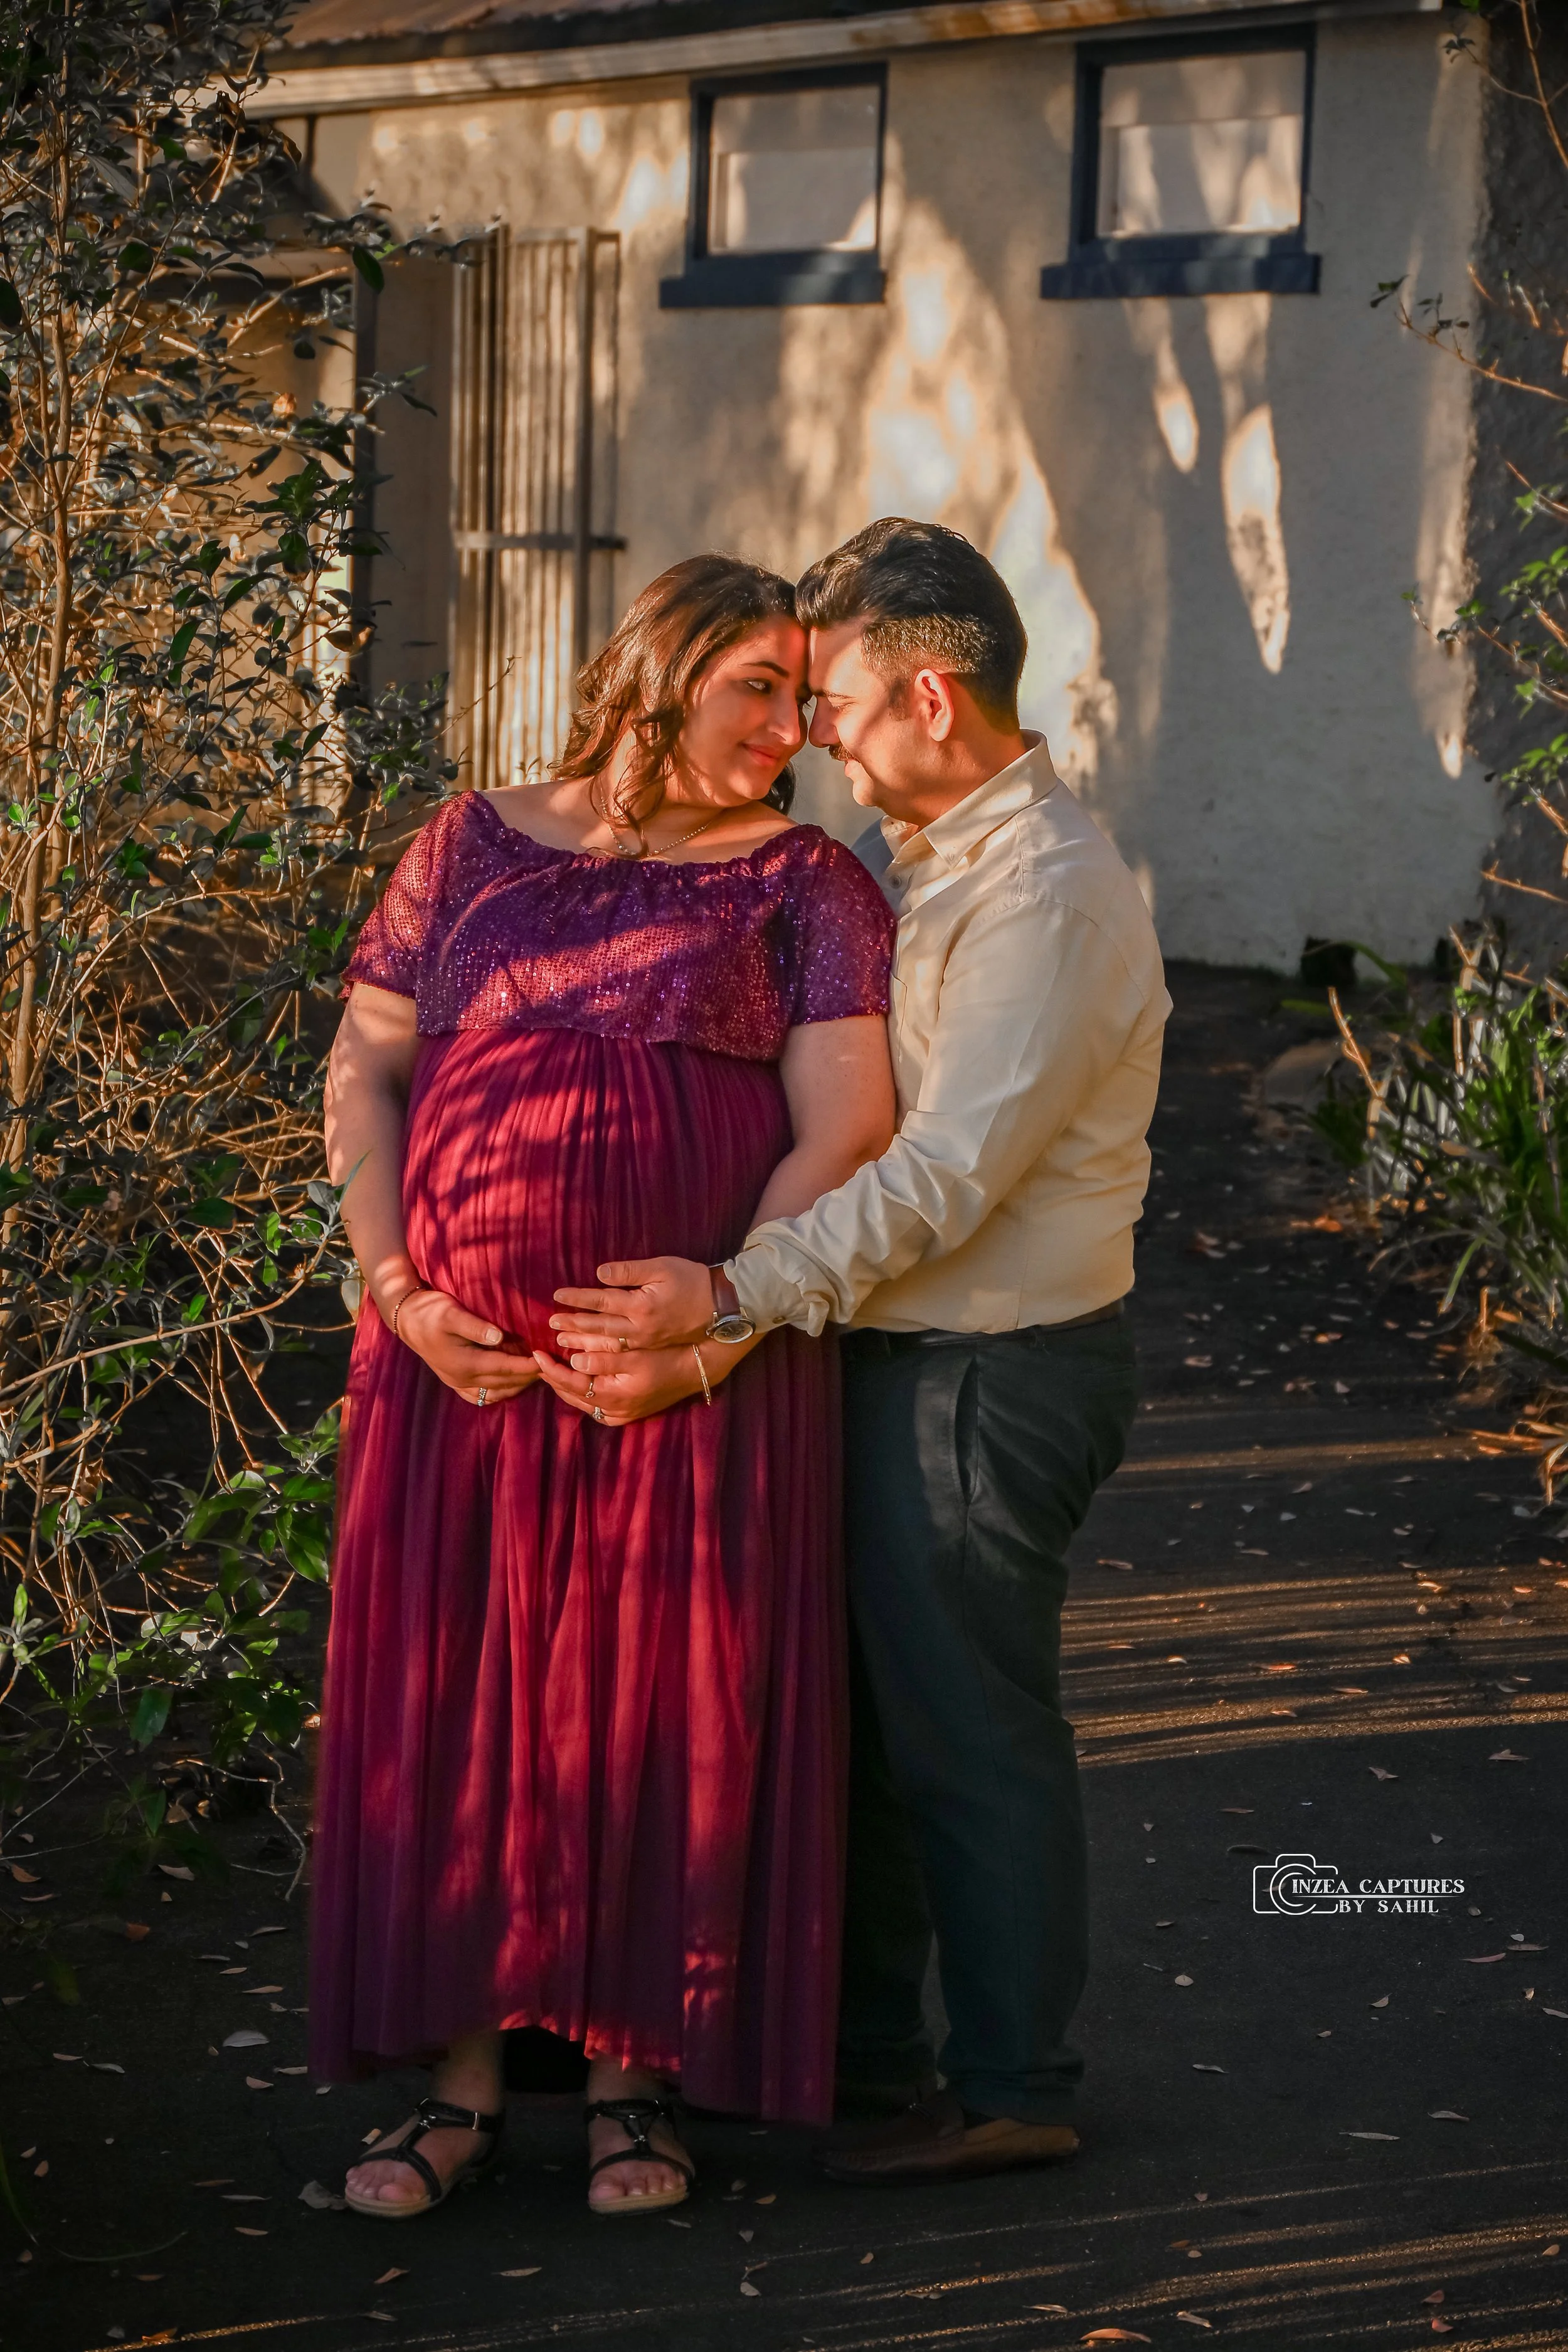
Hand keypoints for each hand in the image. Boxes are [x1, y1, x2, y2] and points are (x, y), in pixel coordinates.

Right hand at [389, 1286, 540, 1404]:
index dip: (528, 1365)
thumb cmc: (431, 1311)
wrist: (407, 1319)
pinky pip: (482, 1395)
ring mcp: (457, 1383)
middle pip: (505, 1383)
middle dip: (529, 1376)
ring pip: (496, 1392)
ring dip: (517, 1385)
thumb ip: (476, 1327)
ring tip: (536, 1373)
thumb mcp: (452, 1313)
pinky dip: (500, 1392)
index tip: (547, 1359)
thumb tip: (499, 1337)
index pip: (505, 1368)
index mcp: (465, 1363)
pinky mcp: (455, 1382)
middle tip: (550, 1367)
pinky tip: (511, 1383)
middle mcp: (462, 1379)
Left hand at [531, 1341, 718, 1425]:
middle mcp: (614, 1411)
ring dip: (566, 1387)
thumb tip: (575, 1360)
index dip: (551, 1369)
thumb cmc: (666, 1358)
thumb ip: (604, 1359)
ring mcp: (622, 1415)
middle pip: (573, 1397)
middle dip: (554, 1379)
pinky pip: (595, 1407)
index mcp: (613, 1396)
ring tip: (551, 1370)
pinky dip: (582, 1394)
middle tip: (538, 1362)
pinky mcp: (628, 1413)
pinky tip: (578, 1383)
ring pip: (583, 1404)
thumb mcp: (635, 1355)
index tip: (536, 1353)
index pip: (571, 1383)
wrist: (696, 1370)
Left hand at [550, 1257, 714, 1352]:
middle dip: (573, 1325)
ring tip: (561, 1340)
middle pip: (599, 1328)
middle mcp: (640, 1329)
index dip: (577, 1299)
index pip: (601, 1302)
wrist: (721, 1309)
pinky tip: (587, 1356)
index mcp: (641, 1307)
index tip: (557, 1295)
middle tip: (551, 1322)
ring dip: (582, 1342)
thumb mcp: (662, 1267)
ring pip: (606, 1346)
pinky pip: (620, 1357)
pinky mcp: (651, 1349)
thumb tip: (600, 1273)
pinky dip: (600, 1357)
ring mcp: (646, 1343)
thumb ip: (630, 1271)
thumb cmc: (693, 1282)